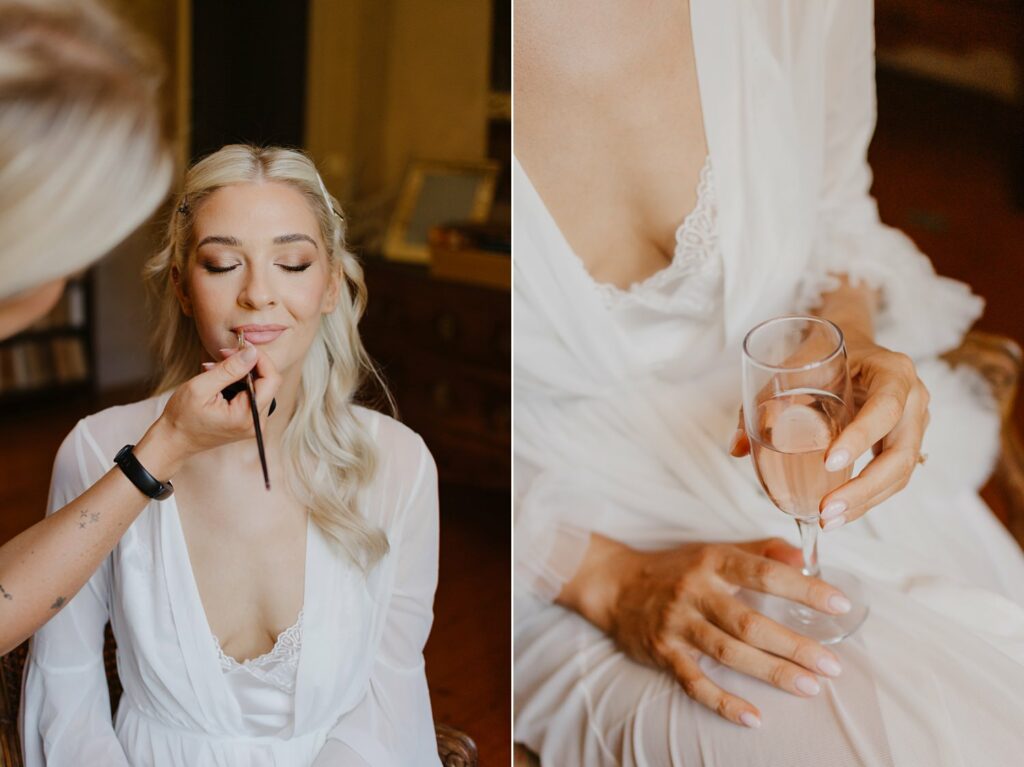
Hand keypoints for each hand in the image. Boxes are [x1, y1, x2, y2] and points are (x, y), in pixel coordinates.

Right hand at [139, 342, 280, 474]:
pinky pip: (251, 394)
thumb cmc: (181, 417)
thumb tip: (252, 352)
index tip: (240, 346)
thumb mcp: (201, 387)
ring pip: (259, 386)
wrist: (173, 441)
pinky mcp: (248, 421)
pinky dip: (237, 383)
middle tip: (222, 355)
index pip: (272, 379)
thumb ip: (229, 369)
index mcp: (247, 416)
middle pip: (267, 382)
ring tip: (213, 369)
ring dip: (239, 372)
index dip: (260, 358)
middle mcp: (257, 423)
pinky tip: (217, 380)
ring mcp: (254, 423)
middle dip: (246, 364)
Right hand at [562, 536, 849, 727]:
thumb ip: (760, 552)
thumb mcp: (714, 550)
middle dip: (793, 644)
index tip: (839, 604)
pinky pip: (695, 682)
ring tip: (808, 687)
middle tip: (831, 665)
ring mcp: (677, 623)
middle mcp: (695, 591)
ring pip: (728, 652)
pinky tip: (753, 717)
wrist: (615, 584)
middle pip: (749, 622)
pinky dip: (723, 702)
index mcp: (713, 561)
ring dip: (770, 671)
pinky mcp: (663, 652)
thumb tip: (805, 556)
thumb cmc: (675, 568)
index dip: (803, 589)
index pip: (764, 574)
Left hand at [730, 335, 928, 530]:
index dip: (861, 438)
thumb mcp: (791, 367)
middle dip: (864, 488)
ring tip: (829, 521)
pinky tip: (839, 513)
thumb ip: (760, 403)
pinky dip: (867, 498)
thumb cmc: (820, 354)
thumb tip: (736, 448)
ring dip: (866, 502)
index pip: (884, 409)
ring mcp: (916, 422)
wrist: (848, 342)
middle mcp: (914, 397)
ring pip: (900, 473)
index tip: (829, 462)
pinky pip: (893, 476)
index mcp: (892, 371)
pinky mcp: (906, 442)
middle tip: (827, 510)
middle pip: (900, 453)